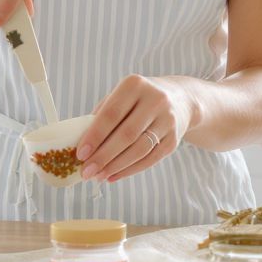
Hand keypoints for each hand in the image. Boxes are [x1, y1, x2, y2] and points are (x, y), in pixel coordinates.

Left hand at [76, 75, 193, 182]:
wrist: (180, 99)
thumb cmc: (139, 100)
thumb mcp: (121, 97)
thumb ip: (102, 116)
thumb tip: (82, 145)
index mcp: (135, 85)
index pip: (111, 114)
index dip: (94, 135)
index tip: (80, 153)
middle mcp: (154, 100)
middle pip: (126, 135)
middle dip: (103, 156)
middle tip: (86, 171)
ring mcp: (167, 120)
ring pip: (139, 150)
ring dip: (115, 167)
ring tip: (98, 176)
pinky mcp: (174, 139)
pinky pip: (150, 159)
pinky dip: (130, 170)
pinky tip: (114, 175)